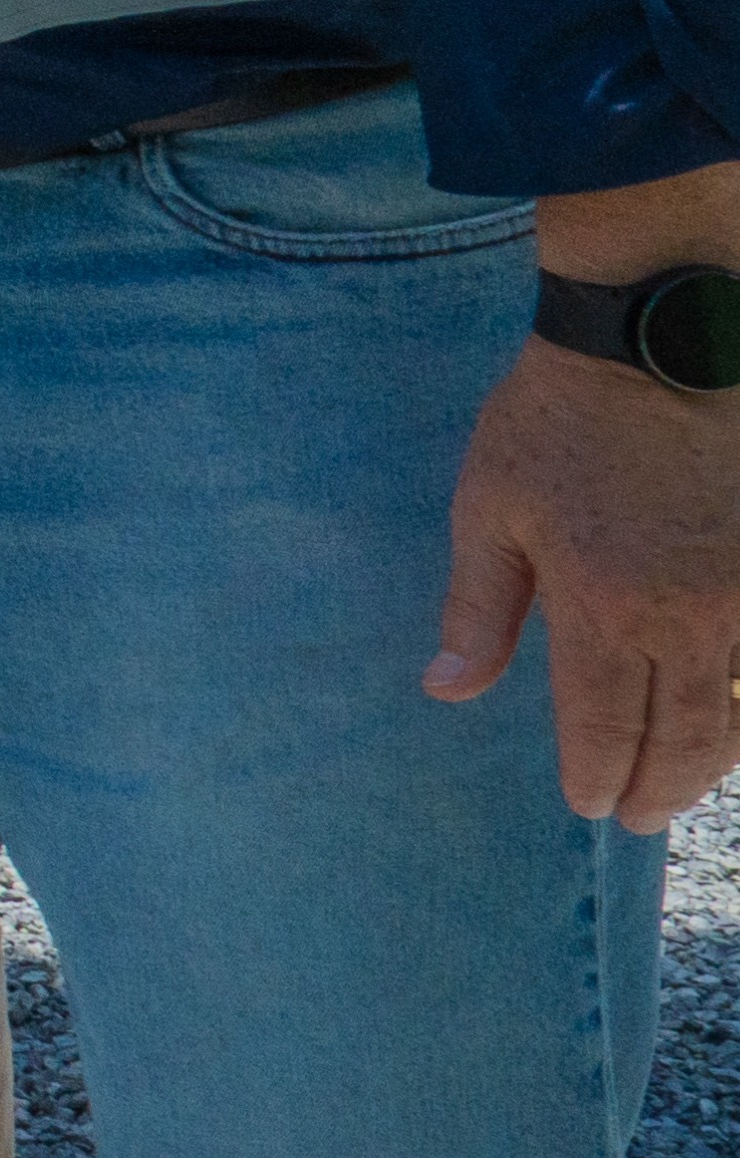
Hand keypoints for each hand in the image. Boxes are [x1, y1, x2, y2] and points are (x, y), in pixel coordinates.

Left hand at [434, 338, 739, 827]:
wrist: (658, 339)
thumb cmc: (558, 418)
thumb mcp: (489, 506)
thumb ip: (478, 608)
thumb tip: (446, 690)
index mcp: (603, 608)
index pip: (602, 727)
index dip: (594, 775)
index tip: (586, 804)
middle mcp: (689, 618)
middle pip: (682, 738)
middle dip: (658, 788)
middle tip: (639, 818)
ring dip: (713, 757)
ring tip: (685, 778)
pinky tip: (731, 716)